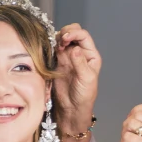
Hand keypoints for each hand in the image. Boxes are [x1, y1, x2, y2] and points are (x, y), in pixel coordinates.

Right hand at [54, 24, 100, 141]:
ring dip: (57, 38)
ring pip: (62, 38)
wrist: (71, 108)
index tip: (66, 39)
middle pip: (72, 32)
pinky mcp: (57, 61)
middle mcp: (80, 52)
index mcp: (91, 55)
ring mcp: (68, 56)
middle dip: (65, 32)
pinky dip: (51, 45)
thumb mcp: (86, 79)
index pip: (83, 35)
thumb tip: (75, 48)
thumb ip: (80, 63)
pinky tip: (50, 51)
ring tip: (55, 48)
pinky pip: (53, 47)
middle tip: (60, 42)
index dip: (74, 33)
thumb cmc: (84, 96)